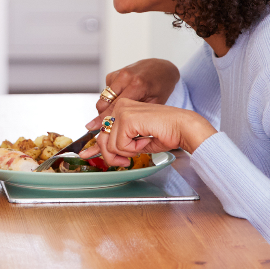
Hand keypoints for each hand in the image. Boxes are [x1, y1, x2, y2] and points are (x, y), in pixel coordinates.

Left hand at [79, 98, 216, 166]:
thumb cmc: (166, 133)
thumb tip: (103, 152)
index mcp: (121, 108)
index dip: (95, 146)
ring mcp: (122, 111)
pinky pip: (120, 145)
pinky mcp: (127, 118)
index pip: (101, 129)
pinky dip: (133, 149)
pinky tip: (145, 140)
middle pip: (102, 139)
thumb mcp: (136, 140)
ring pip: (110, 145)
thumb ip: (120, 144)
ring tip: (142, 144)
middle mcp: (119, 106)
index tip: (85, 155)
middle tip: (125, 162)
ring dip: (127, 152)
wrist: (184, 127)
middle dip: (112, 156)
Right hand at [87, 59, 179, 129]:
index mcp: (137, 85)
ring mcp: (118, 74)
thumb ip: (138, 114)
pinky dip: (110, 98)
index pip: (115, 106)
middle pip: (104, 102)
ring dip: (106, 106)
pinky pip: (106, 90)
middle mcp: (125, 77)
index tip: (95, 127)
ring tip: (117, 113)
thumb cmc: (161, 86)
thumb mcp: (155, 103)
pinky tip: (121, 99)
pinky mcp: (114, 73)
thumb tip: (121, 128)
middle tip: (108, 124)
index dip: (104, 119)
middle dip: (103, 115)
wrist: (162, 68)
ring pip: (103, 97)